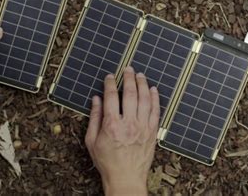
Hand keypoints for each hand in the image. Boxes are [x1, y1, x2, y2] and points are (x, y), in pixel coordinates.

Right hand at [85, 66, 159, 195]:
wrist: (126, 177)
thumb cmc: (107, 161)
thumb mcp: (92, 141)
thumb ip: (94, 118)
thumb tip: (96, 100)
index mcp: (111, 125)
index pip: (111, 97)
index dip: (110, 84)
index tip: (110, 76)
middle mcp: (129, 123)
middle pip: (130, 94)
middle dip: (129, 79)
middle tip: (128, 69)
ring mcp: (142, 127)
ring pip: (145, 99)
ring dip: (143, 85)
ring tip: (140, 75)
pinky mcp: (152, 131)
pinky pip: (156, 110)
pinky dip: (155, 98)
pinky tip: (153, 90)